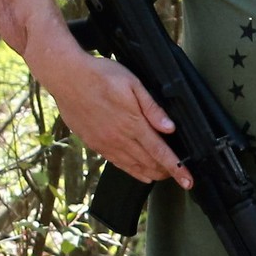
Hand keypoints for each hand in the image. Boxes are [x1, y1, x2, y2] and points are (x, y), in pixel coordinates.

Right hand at [36, 43, 193, 188]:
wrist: (68, 77)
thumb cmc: (101, 75)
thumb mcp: (133, 84)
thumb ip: (152, 108)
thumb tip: (170, 128)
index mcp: (133, 124)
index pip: (160, 152)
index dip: (176, 168)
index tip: (188, 180)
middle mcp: (119, 139)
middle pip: (148, 163)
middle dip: (166, 172)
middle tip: (180, 175)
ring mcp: (105, 144)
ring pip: (133, 167)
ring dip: (151, 173)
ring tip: (163, 176)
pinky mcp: (94, 144)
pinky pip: (117, 164)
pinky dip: (132, 171)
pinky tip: (139, 173)